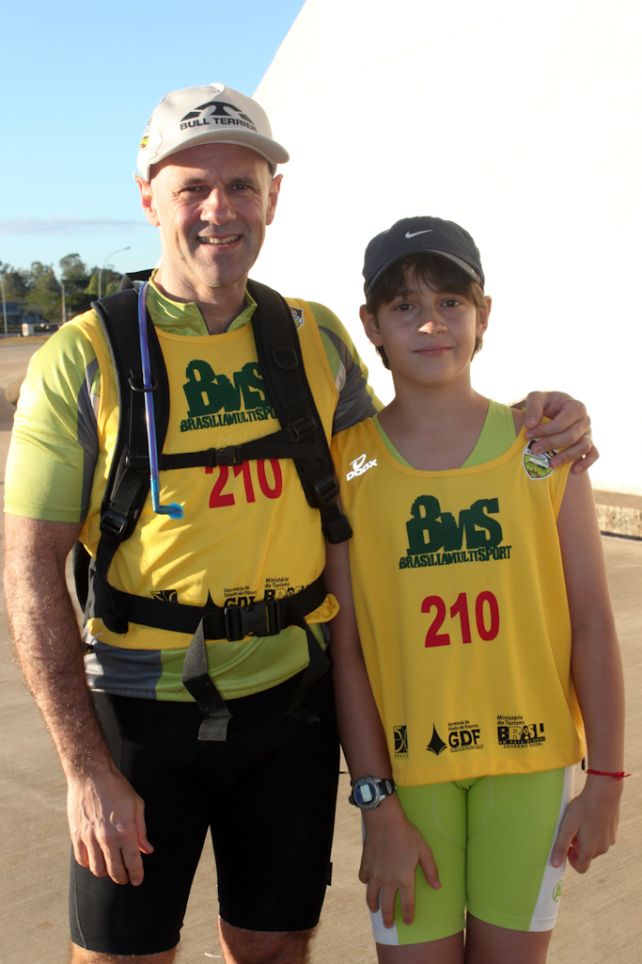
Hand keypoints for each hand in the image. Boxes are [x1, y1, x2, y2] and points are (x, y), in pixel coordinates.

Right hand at [67, 767, 153, 885]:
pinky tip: (96, 859)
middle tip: (126, 877)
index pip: (132, 862)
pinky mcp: (76, 835)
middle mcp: (107, 838)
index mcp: (125, 830)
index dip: (137, 875)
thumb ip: (141, 831)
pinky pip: (82, 860)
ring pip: (97, 869)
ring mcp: (90, 838)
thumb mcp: (137, 805)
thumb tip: (146, 850)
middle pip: (114, 871)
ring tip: (111, 868)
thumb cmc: (117, 788)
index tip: (138, 880)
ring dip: (106, 872)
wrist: (91, 775)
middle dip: (122, 878)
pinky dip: (89, 864)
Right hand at [360, 797, 439, 926]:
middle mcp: (388, 880)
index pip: (407, 904)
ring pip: (371, 896)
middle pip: (387, 905)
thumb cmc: (406, 834)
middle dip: (388, 918)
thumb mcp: (423, 850)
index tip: (408, 922)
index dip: (408, 915)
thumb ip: (430, 870)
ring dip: (373, 905)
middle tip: (389, 925)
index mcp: (404, 879)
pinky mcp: (365, 864)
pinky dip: (366, 883)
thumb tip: (437, 886)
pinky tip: (368, 882)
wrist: (384, 820)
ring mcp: (375, 873)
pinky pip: (364, 879)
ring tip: (375, 910)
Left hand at [523, 391, 597, 472]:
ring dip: (567, 456)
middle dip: (552, 444)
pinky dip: (586, 463)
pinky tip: (573, 471)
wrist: (551, 410)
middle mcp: (585, 420)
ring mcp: (588, 433)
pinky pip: (593, 454)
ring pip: (584, 447)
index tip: (528, 435)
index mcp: (575, 406)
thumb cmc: (544, 404)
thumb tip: (530, 425)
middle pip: (571, 436)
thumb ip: (533, 408)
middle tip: (534, 450)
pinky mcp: (588, 444)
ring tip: (551, 464)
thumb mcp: (536, 398)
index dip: (545, 430)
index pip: (562, 422)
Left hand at [550, 776, 622, 873]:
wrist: (604, 792)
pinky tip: (590, 817)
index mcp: (590, 850)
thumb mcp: (567, 826)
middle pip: (587, 856)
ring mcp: (609, 840)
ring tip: (581, 821)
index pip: (581, 868)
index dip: (571, 860)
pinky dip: (595, 832)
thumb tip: (555, 864)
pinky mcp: (613, 831)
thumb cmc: (583, 808)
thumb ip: (561, 846)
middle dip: (578, 846)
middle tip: (572, 829)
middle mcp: (602, 848)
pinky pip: (602, 837)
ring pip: (594, 846)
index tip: (567, 846)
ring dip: (586, 839)